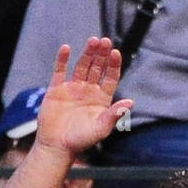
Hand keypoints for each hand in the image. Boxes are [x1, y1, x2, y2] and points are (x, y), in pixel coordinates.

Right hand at [34, 37, 133, 158]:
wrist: (57, 147)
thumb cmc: (81, 140)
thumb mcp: (101, 128)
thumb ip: (115, 114)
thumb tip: (131, 102)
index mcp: (102, 99)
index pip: (110, 77)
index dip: (113, 65)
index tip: (115, 53)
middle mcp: (88, 91)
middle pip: (97, 67)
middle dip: (101, 54)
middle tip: (105, 41)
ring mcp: (72, 88)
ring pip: (81, 66)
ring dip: (87, 53)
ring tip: (93, 41)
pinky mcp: (57, 89)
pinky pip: (60, 70)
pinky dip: (63, 59)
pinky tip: (67, 48)